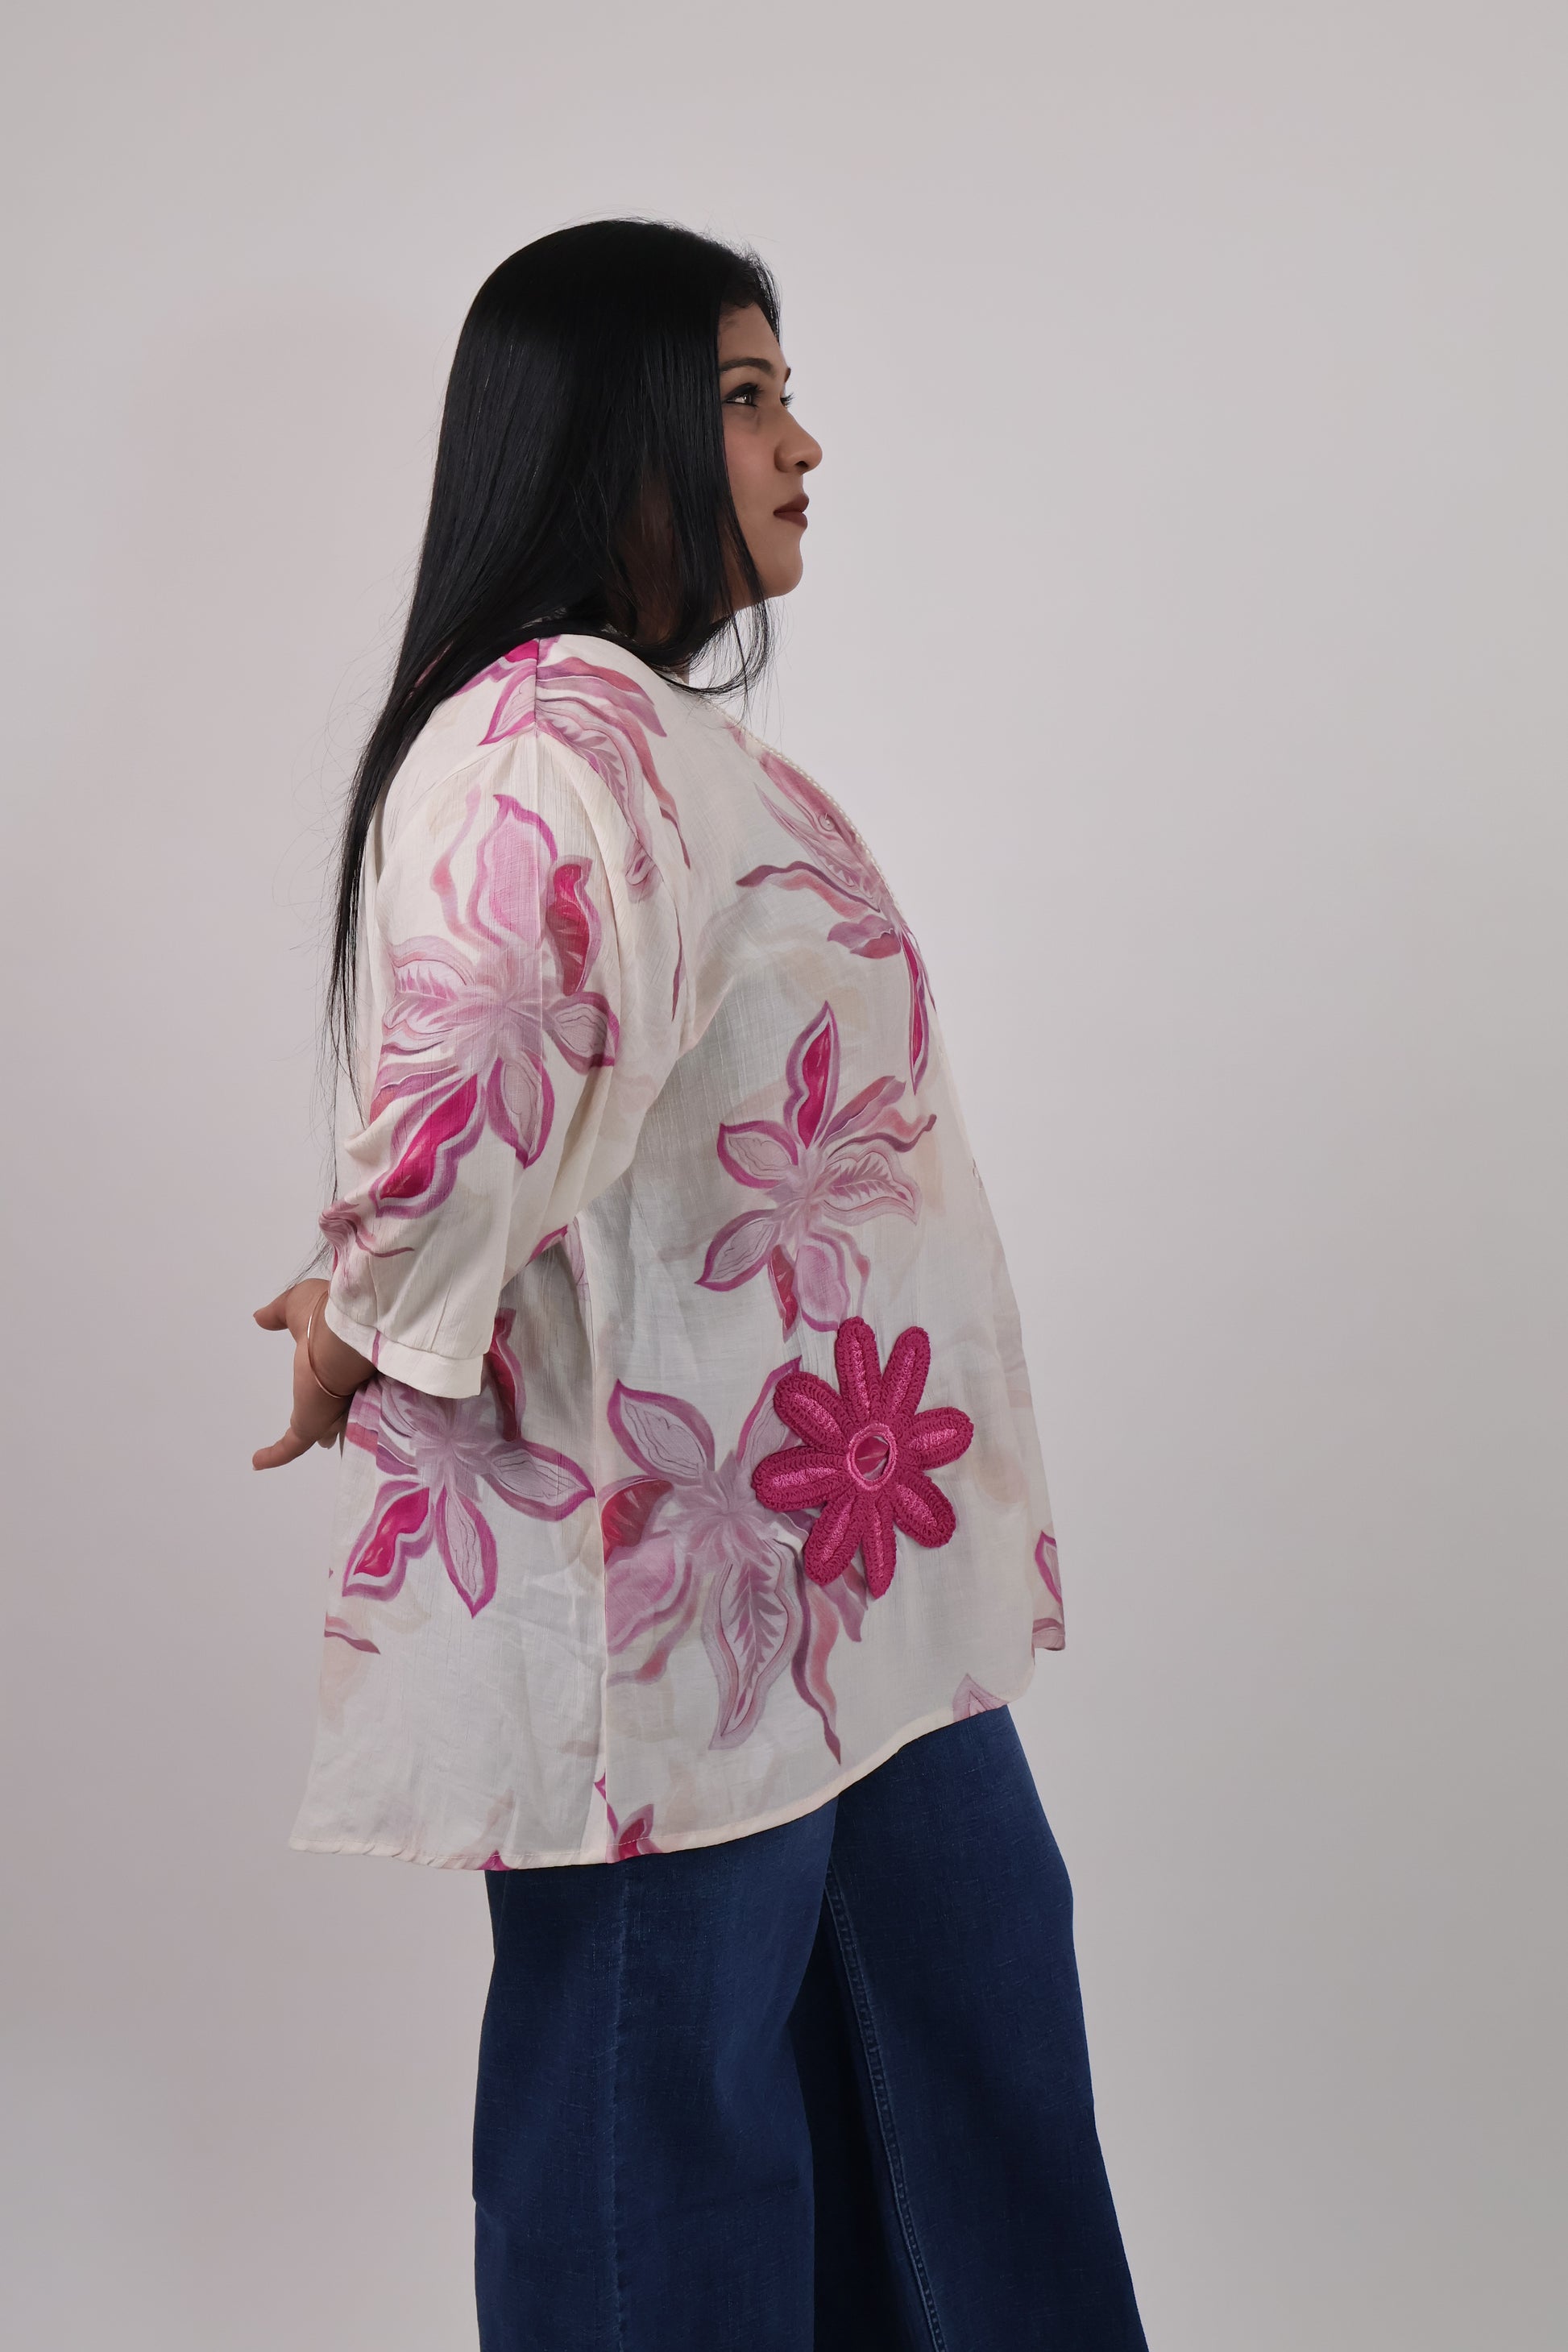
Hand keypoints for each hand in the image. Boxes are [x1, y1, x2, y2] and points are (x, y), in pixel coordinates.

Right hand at [252, 1279, 371, 1470]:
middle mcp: (341, 1388)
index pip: (336, 1378)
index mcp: (340, 1359)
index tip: (327, 1391)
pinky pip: (291, 1446)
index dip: (332, 1386)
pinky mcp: (311, 1425)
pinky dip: (274, 1455)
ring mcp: (328, 1410)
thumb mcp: (298, 1305)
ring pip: (327, 1429)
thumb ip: (279, 1312)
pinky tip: (257, 1462)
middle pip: (339, 1408)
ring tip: (324, 1444)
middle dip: (338, 1415)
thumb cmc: (326, 1317)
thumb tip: (260, 1317)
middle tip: (335, 1427)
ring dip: (325, 1435)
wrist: (343, 1337)